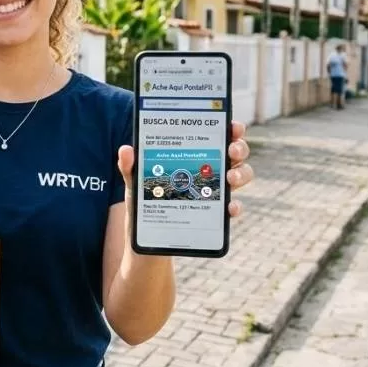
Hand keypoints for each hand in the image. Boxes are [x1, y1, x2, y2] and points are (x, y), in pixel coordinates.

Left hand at [116, 121, 253, 219]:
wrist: (147, 240)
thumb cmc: (143, 202)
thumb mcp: (135, 182)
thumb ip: (130, 167)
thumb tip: (126, 150)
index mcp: (192, 154)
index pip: (216, 135)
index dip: (229, 128)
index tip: (231, 125)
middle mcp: (208, 169)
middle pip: (234, 152)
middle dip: (239, 147)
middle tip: (232, 150)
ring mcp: (214, 191)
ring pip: (240, 175)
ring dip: (241, 173)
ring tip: (230, 178)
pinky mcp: (216, 213)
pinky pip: (233, 207)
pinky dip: (235, 206)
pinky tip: (229, 207)